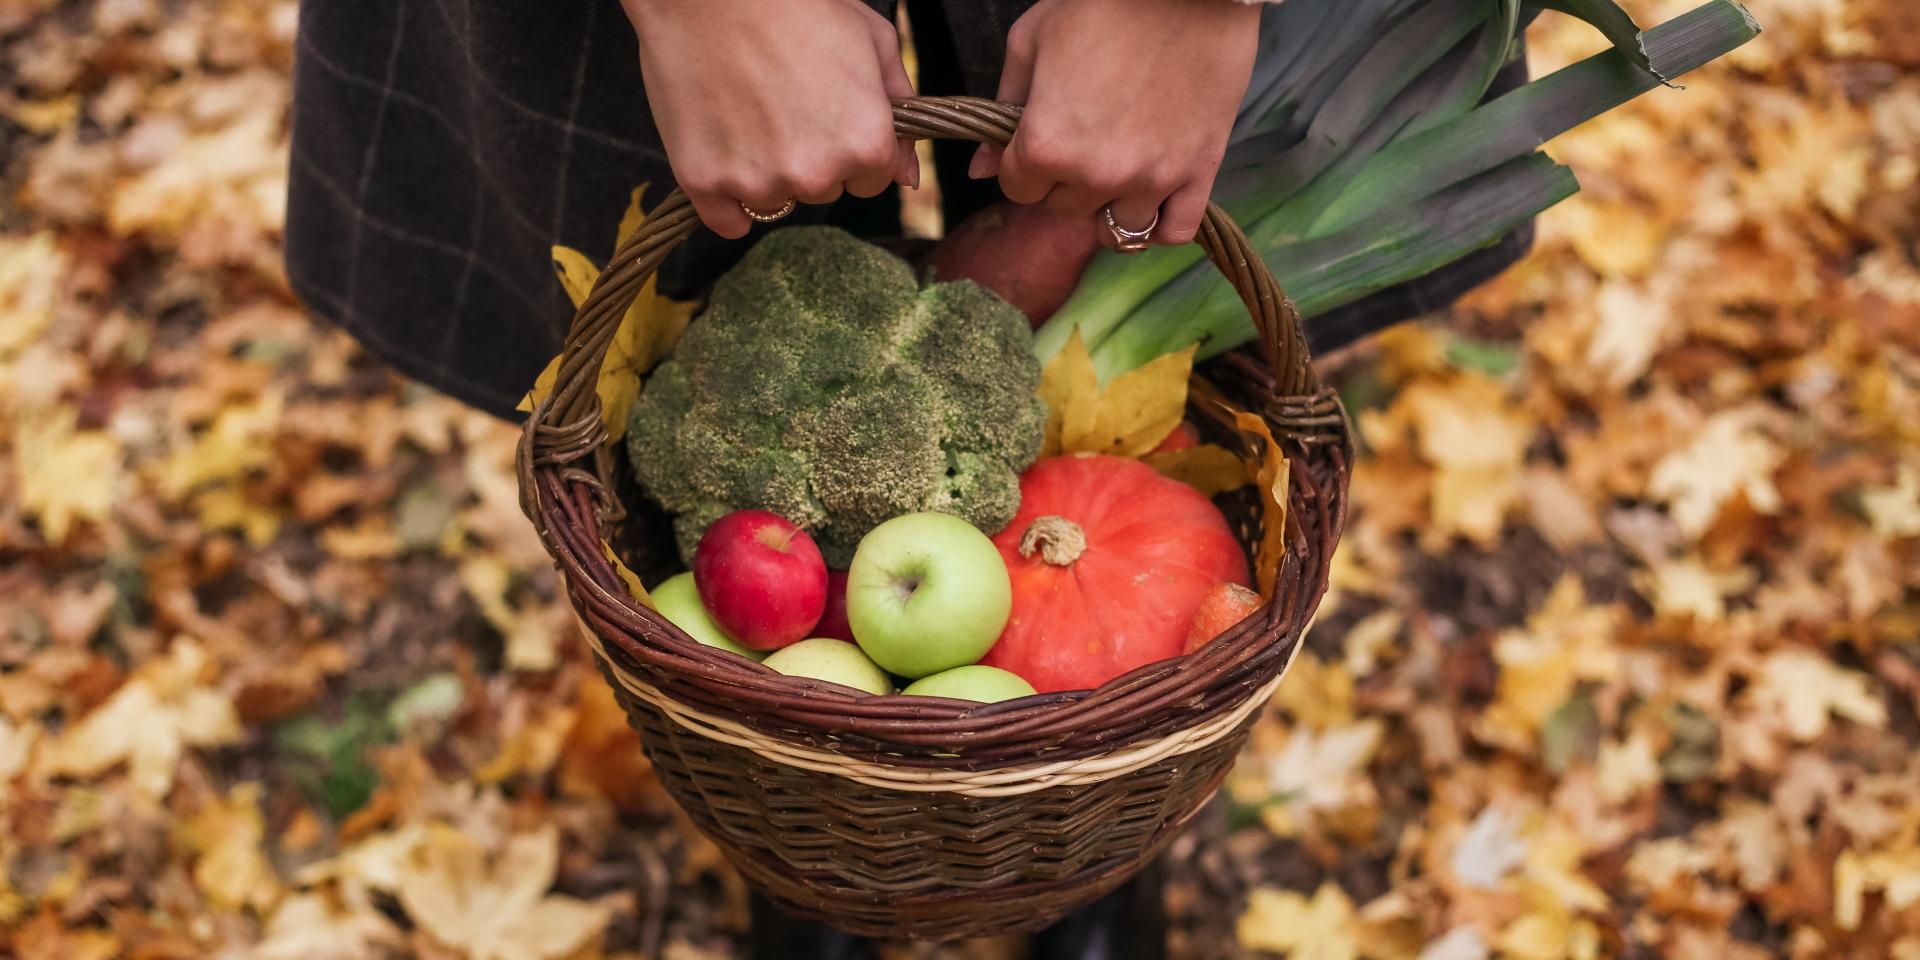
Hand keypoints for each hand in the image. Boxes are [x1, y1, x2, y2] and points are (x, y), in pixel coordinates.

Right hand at [623, 0, 917, 238]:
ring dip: (768, 173)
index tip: (826, 113)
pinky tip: (724, 153)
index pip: (873, 180)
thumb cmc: (793, 4)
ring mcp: (759, 183)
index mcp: (866, 144)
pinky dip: (727, 199)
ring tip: (748, 112)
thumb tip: (907, 177)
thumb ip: (900, 109)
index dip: (852, 145)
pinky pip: (729, 221)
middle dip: (811, 157)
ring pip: (777, 201)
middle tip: (782, 102)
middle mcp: (817, 174)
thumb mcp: (872, 39)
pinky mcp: (705, 184)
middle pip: (825, 191)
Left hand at [974, 0, 1259, 247]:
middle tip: (1085, 134)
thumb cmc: (1103, 2)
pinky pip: (1173, 231)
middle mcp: (1096, 173)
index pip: (1017, 188)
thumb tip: (979, 167)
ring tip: (1118, 165)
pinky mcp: (1198, 172)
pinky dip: (1160, 223)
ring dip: (1109, 202)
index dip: (1023, 161)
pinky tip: (1153, 196)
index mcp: (1046, 144)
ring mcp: (1151, 178)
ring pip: (1116, 228)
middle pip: (1064, 208)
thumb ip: (1003, 107)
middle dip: (1066, 179)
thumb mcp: (1032, 40)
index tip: (1042, 134)